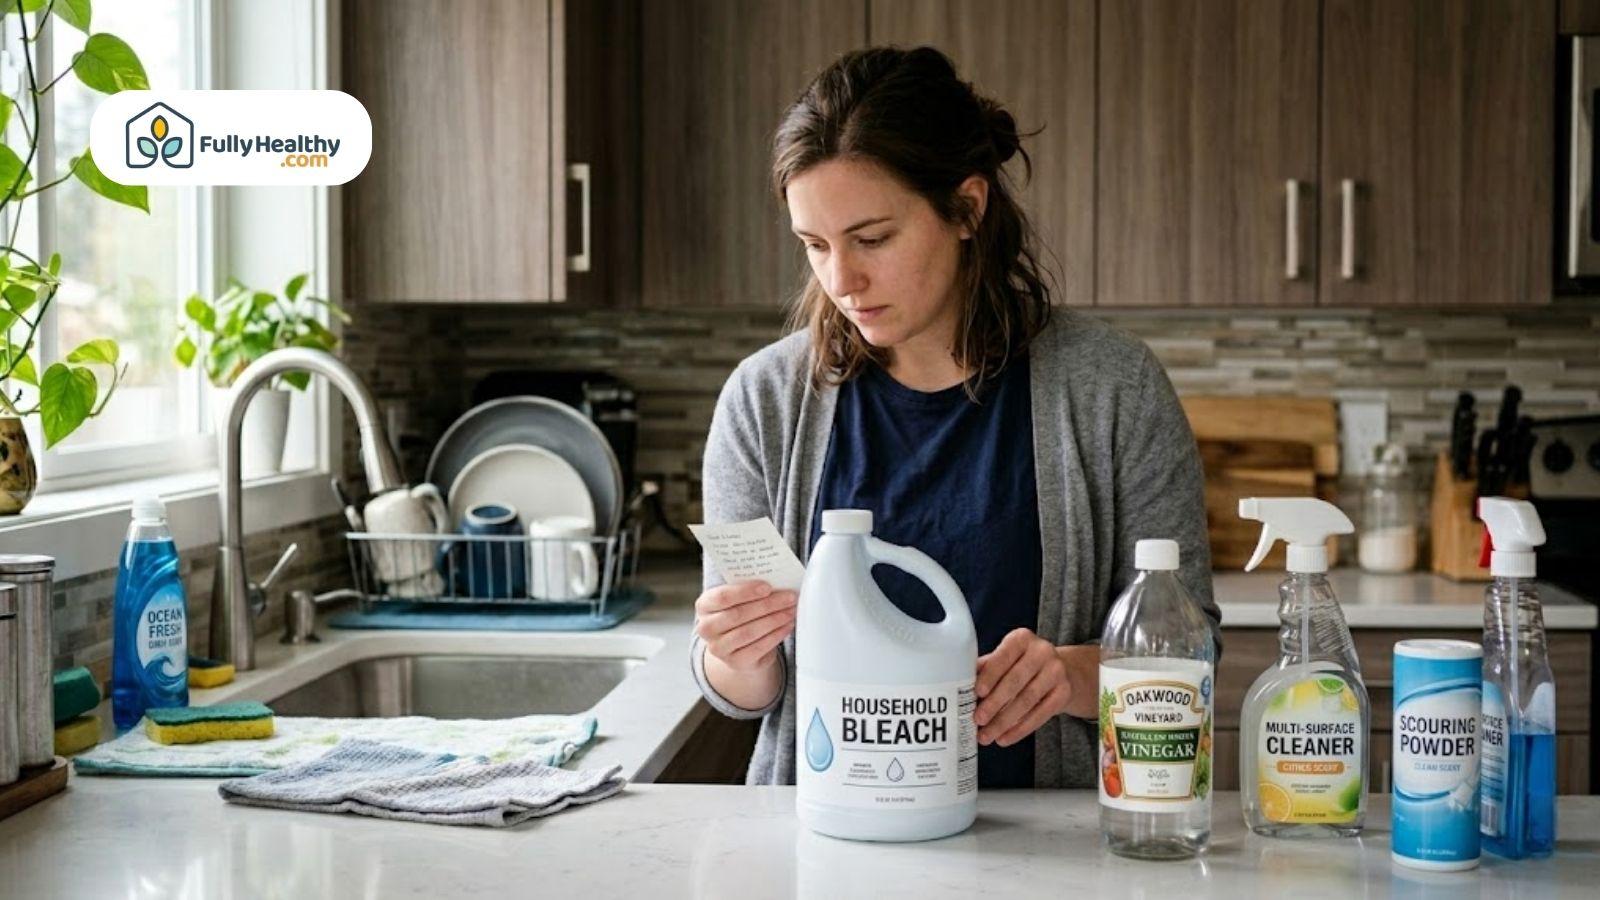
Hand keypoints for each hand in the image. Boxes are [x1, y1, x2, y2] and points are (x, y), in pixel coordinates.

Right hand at [694, 580, 796, 672]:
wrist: (737, 644)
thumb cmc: (739, 612)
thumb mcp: (738, 598)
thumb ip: (749, 589)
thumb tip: (776, 581)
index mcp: (704, 605)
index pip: (722, 597)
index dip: (746, 591)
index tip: (768, 587)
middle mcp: (706, 628)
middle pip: (738, 615)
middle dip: (768, 605)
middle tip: (789, 597)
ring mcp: (719, 648)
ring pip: (749, 632)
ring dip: (774, 620)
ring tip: (790, 610)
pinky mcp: (735, 662)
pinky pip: (758, 647)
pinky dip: (776, 635)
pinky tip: (787, 625)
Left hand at [974, 629, 1095, 746]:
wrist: (1062, 670)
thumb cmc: (1021, 665)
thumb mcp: (1005, 659)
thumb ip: (985, 669)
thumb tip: (960, 686)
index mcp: (1021, 639)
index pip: (1003, 657)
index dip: (990, 676)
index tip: (977, 693)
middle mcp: (1042, 651)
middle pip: (1015, 681)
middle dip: (994, 703)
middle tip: (978, 720)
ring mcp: (1056, 671)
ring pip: (1027, 700)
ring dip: (1004, 721)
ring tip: (987, 735)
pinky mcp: (1064, 692)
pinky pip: (1041, 714)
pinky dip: (1020, 729)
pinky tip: (1005, 738)